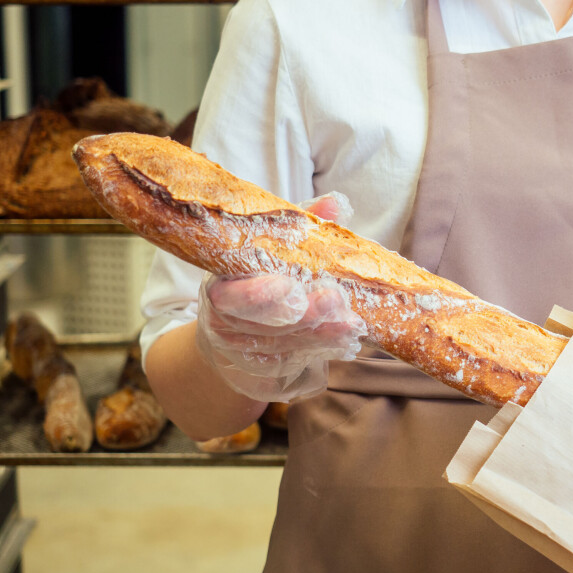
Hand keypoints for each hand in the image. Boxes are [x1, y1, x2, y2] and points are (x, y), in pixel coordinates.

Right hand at [196, 193, 366, 401]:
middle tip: (334, 301)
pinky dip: (323, 351)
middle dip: (303, 315)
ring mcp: (245, 350)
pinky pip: (296, 362)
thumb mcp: (270, 247)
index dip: (257, 294)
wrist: (233, 330)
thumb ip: (299, 225)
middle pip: (262, 325)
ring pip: (284, 346)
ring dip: (322, 335)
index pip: (230, 295)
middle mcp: (226, 323)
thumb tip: (335, 203)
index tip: (290, 287)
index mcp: (220, 287)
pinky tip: (347, 342)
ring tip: (352, 324)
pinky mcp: (266, 369)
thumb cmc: (257, 275)